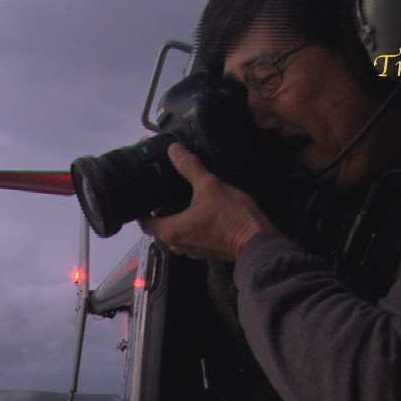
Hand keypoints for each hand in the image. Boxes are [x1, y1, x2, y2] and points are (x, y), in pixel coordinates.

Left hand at [138, 142, 275, 260]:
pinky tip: (201, 212)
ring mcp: (192, 250)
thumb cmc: (232, 217)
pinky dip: (192, 226)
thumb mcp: (209, 185)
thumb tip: (174, 149)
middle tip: (165, 191)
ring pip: (176, 232)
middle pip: (160, 227)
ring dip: (178, 219)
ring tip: (184, 199)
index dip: (142, 208)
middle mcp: (177, 244)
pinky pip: (192, 237)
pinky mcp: (206, 251)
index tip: (145, 194)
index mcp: (171, 231)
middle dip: (161, 211)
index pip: (144, 223)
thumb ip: (189, 167)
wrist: (258, 241)